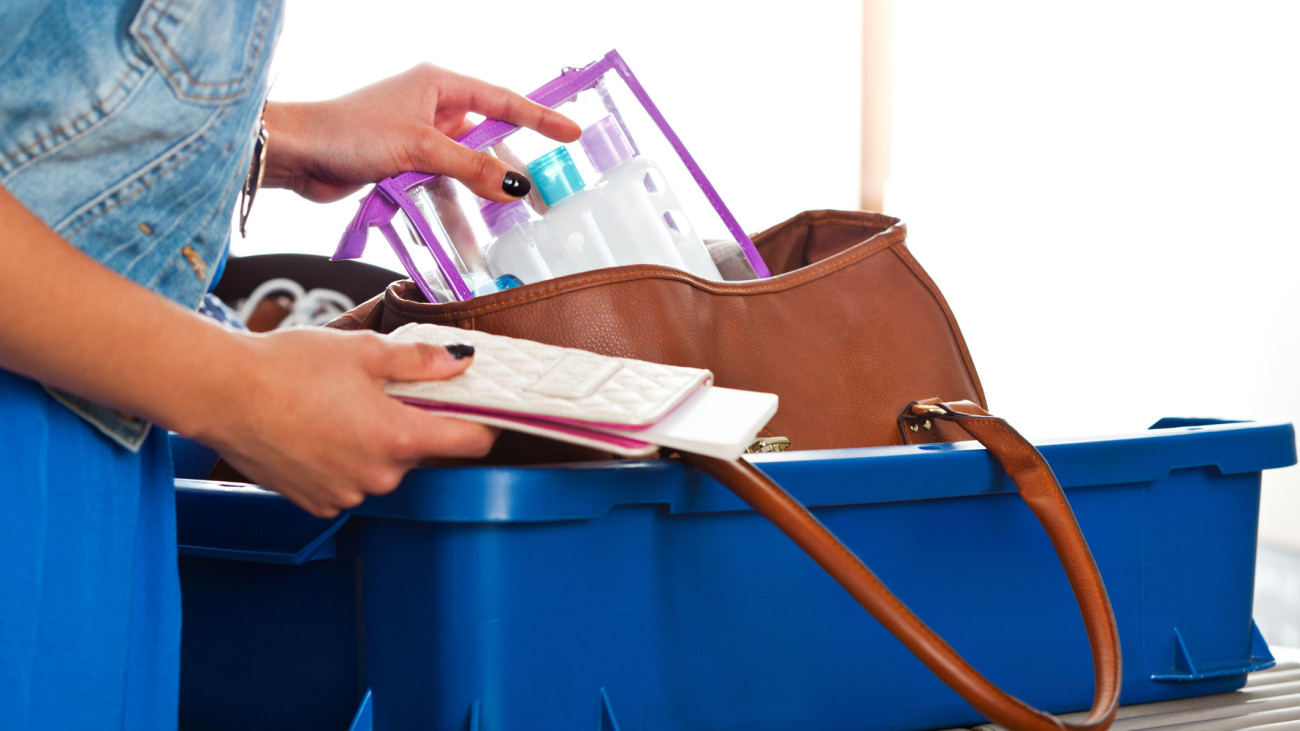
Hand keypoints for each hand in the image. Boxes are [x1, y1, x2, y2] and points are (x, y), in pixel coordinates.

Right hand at [196, 328, 496, 517]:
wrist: (222, 395)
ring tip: (341, 407)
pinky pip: (351, 481)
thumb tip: (462, 361)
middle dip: (415, 423)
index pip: (471, 442)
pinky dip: (346, 460)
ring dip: (378, 442)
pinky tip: (320, 431)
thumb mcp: (364, 351)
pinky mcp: (318, 502)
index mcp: (399, 438)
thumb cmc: (288, 367)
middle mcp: (379, 476)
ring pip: (385, 467)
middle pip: (423, 452)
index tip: (484, 407)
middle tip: (387, 390)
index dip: (483, 422)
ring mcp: (347, 494)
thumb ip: (420, 361)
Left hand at [262, 63, 581, 203]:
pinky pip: (441, 188)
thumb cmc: (348, 131)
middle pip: (487, 139)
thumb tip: (516, 183)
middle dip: (511, 168)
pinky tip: (468, 235)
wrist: (296, 153)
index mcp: (439, 85)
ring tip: (511, 221)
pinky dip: (453, 209)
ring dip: (481, 196)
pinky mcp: (404, 166)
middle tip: (544, 193)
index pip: (503, 100)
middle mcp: (432, 108)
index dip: (540, 118)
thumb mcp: (419, 147)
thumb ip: (471, 167)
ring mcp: (418, 138)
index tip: (572, 132)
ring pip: (465, 170)